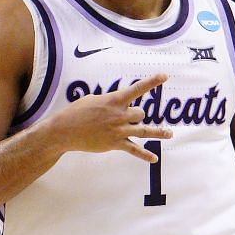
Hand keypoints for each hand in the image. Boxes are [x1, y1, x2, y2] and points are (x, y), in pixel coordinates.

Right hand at [55, 72, 169, 161]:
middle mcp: (119, 114)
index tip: (165, 76)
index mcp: (114, 100)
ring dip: (158, 132)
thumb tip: (118, 106)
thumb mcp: (93, 100)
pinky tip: (154, 159)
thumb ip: (109, 102)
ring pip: (144, 130)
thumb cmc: (77, 112)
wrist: (65, 130)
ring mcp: (118, 130)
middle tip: (124, 119)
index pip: (137, 89)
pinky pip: (134, 150)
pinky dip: (145, 155)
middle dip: (137, 116)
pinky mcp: (115, 143)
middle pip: (140, 114)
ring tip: (169, 133)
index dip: (152, 82)